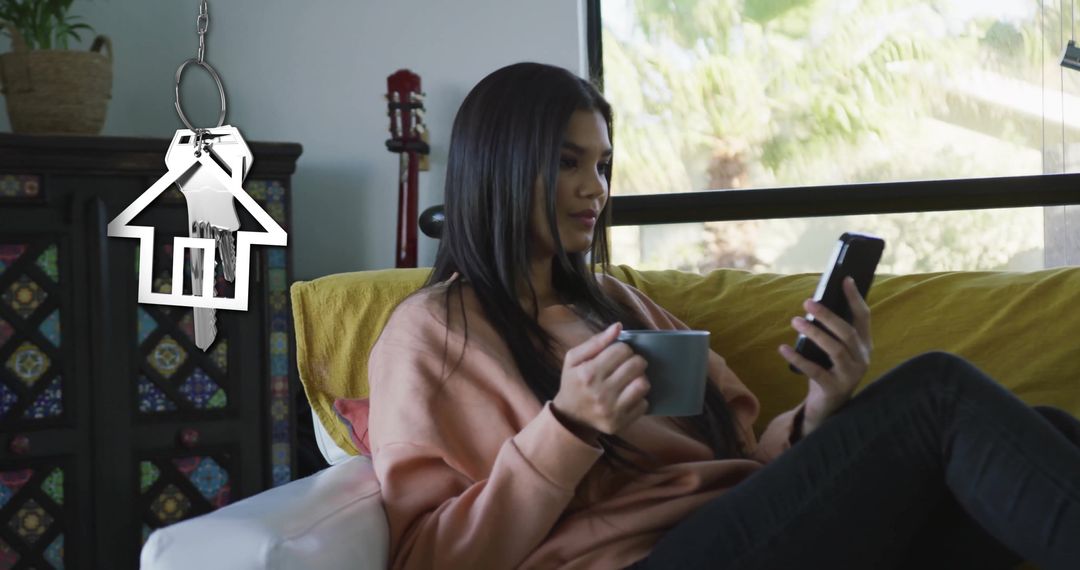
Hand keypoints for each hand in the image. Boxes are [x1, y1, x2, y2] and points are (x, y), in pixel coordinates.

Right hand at [552, 322, 650, 442]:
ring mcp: (611, 410)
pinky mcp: (620, 423)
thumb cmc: (574, 383)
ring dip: (640, 378)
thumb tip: (618, 326)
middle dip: (635, 361)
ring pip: (643, 384)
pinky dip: (640, 398)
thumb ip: (596, 341)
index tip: (617, 355)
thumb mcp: (574, 359)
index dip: (623, 348)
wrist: (570, 417)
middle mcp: (600, 393)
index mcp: (588, 373)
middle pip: (636, 365)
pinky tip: (629, 395)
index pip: (622, 350)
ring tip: (632, 379)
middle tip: (628, 365)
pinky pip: (644, 404)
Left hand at [778, 277, 871, 435]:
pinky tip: (783, 348)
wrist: (827, 407)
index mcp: (864, 346)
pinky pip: (815, 371)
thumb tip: (813, 304)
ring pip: (835, 349)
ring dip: (814, 333)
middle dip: (828, 315)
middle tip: (808, 302)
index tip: (845, 279)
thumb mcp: (832, 350)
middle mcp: (862, 359)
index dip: (855, 298)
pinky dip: (798, 358)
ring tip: (795, 320)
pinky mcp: (834, 389)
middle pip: (847, 332)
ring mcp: (850, 376)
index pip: (864, 317)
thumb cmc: (828, 371)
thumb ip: (830, 332)